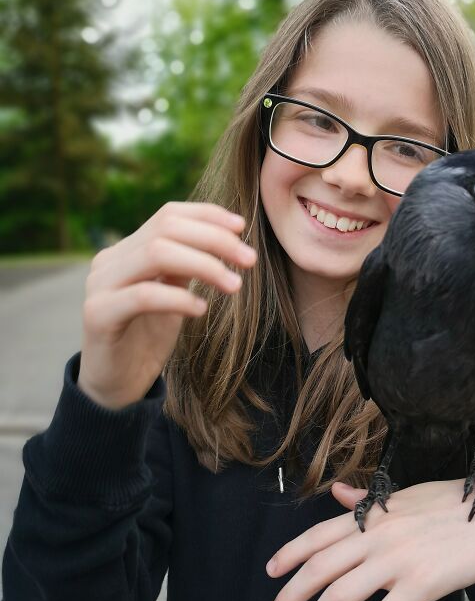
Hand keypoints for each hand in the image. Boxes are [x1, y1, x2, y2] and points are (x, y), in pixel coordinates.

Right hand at [78, 201, 256, 408]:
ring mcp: (100, 285)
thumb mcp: (172, 294)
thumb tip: (227, 238)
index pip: (168, 215)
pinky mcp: (98, 315)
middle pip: (166, 229)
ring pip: (156, 254)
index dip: (207, 215)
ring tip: (235, 285)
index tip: (242, 228)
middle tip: (250, 260)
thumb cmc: (147, 337)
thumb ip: (187, 266)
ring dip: (204, 265)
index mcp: (128, 250)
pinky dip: (179, 298)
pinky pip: (144, 296)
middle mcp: (110, 260)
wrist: (115, 385)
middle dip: (214, 240)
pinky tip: (202, 310)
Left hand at [265, 474, 474, 600]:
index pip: (319, 535)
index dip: (289, 554)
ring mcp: (397, 560)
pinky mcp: (421, 585)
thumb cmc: (451, 506)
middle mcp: (377, 536)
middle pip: (320, 568)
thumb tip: (337, 493)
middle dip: (291, 595)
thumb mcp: (405, 497)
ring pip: (340, 595)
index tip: (270, 572)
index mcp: (372, 514)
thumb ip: (368, 501)